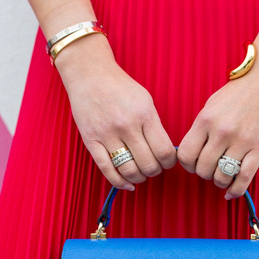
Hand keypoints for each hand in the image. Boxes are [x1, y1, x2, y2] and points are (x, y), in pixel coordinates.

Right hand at [56, 35, 175, 189]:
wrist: (90, 75)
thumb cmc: (120, 88)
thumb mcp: (145, 101)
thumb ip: (154, 126)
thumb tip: (165, 153)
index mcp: (144, 114)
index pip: (164, 151)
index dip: (169, 163)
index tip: (166, 161)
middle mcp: (126, 125)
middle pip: (148, 164)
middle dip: (154, 171)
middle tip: (153, 167)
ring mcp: (107, 134)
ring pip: (129, 171)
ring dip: (138, 178)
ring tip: (140, 173)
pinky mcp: (91, 141)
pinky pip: (107, 170)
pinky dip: (119, 182)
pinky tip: (127, 183)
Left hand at [176, 72, 258, 198]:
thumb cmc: (240, 92)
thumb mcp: (212, 105)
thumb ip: (201, 128)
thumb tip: (192, 152)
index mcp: (205, 120)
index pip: (186, 155)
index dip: (187, 165)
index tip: (193, 164)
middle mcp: (221, 132)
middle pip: (202, 169)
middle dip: (204, 173)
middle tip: (210, 169)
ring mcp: (241, 141)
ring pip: (221, 176)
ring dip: (219, 181)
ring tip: (222, 177)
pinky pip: (244, 178)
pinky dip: (236, 190)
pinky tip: (231, 192)